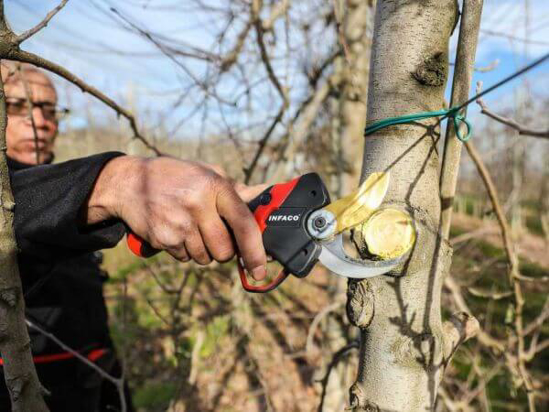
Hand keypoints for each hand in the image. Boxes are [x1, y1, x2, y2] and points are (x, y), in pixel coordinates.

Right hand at [87, 156, 266, 279]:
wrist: (129, 183)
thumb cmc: (176, 177)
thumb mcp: (207, 173)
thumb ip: (236, 189)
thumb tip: (265, 196)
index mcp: (214, 187)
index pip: (243, 224)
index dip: (255, 250)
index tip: (260, 270)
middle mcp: (197, 206)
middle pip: (224, 251)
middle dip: (225, 249)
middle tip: (215, 233)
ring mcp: (178, 225)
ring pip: (205, 258)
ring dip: (204, 250)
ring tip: (191, 226)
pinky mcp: (163, 240)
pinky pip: (185, 259)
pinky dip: (184, 250)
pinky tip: (176, 229)